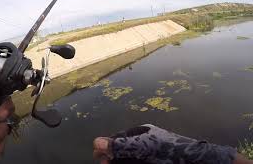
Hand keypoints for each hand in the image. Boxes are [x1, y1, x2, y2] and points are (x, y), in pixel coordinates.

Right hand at [93, 124, 235, 163]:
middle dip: (111, 156)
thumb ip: (122, 145)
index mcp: (141, 133)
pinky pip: (135, 162)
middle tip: (105, 163)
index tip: (98, 155)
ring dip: (118, 162)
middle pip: (121, 149)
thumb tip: (97, 142)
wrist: (197, 162)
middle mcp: (143, 143)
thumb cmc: (172, 150)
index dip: (108, 146)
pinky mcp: (150, 162)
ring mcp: (147, 155)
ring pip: (127, 159)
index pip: (118, 138)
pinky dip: (129, 163)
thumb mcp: (145, 146)